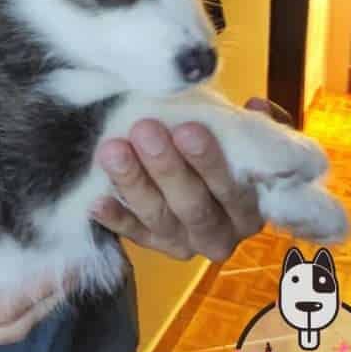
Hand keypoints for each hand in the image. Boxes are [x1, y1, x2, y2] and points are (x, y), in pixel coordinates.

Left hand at [91, 98, 289, 263]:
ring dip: (134, 183)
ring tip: (113, 151)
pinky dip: (114, 217)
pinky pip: (132, 233)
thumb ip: (254, 126)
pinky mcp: (152, 245)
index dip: (210, 162)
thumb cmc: (227, 153)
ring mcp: (184, 242)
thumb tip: (254, 107)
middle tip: (145, 130)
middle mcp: (220, 233)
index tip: (188, 128)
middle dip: (167, 167)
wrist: (204, 182)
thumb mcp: (247, 140)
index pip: (232, 189)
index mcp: (249, 209)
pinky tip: (96, 199)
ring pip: (158, 217)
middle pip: (193, 205)